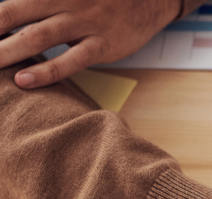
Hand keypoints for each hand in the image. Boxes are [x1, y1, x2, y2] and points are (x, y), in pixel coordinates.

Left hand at [0, 0, 179, 88]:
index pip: (8, 2)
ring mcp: (84, 23)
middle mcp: (64, 1)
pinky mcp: (104, 44)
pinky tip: (24, 80)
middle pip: (12, 14)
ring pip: (36, 37)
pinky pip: (71, 60)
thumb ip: (39, 2)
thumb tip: (8, 18)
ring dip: (6, 52)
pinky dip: (47, 71)